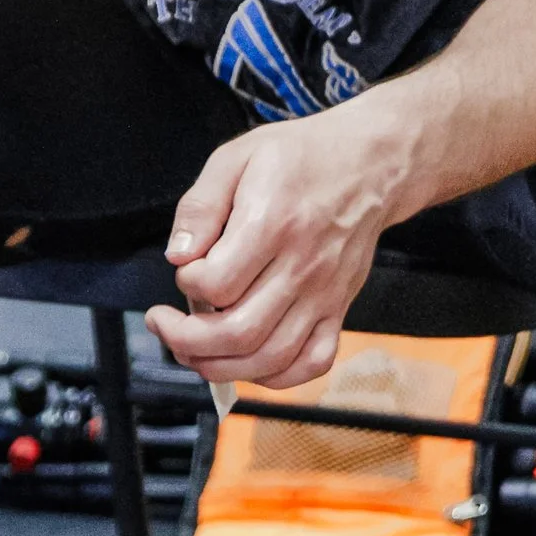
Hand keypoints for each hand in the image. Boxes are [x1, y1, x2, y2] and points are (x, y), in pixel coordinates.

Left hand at [144, 110, 403, 390]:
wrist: (370, 165)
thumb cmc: (300, 159)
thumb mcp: (236, 158)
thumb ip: (200, 206)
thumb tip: (177, 254)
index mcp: (272, 225)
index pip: (216, 284)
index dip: (186, 283)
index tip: (184, 268)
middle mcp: (302, 268)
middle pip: (238, 333)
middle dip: (186, 340)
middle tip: (164, 324)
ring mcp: (325, 295)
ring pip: (270, 359)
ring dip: (220, 366)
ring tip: (193, 349)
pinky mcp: (339, 310)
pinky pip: (312, 363)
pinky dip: (276, 377)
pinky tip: (246, 362)